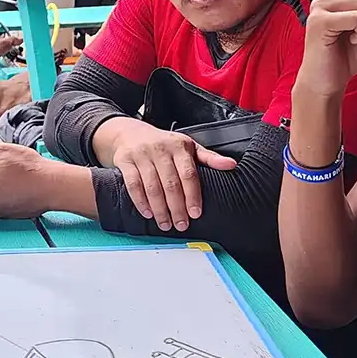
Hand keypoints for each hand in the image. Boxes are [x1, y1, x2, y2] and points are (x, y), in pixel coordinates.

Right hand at [105, 118, 234, 231]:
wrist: (130, 133)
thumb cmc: (164, 143)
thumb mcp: (188, 146)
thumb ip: (209, 158)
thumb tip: (231, 165)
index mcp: (179, 146)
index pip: (188, 174)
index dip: (193, 195)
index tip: (195, 213)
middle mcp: (160, 149)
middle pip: (170, 183)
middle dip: (177, 207)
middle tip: (182, 224)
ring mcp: (141, 155)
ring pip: (152, 186)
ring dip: (160, 209)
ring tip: (165, 223)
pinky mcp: (125, 161)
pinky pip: (133, 184)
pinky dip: (140, 201)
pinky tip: (148, 213)